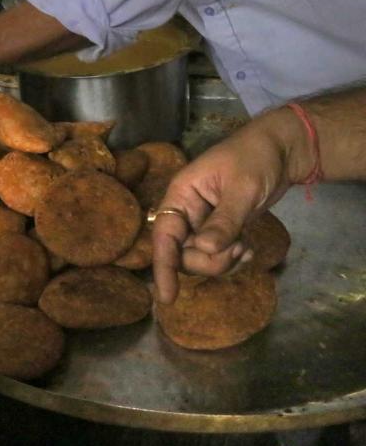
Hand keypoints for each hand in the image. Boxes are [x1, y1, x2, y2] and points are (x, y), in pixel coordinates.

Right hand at [151, 115, 301, 303]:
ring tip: (246, 247)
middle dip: (209, 261)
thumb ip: (224, 221)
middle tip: (238, 250)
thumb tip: (205, 250)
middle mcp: (187, 211)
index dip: (163, 267)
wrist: (282, 148)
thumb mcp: (242, 188)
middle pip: (183, 253)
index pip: (165, 236)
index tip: (166, 297)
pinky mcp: (221, 229)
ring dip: (223, 261)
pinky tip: (249, 249)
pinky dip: (233, 259)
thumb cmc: (255, 157)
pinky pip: (218, 255)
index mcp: (181, 195)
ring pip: (201, 258)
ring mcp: (203, 222)